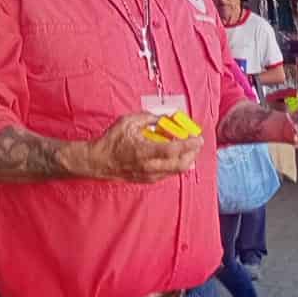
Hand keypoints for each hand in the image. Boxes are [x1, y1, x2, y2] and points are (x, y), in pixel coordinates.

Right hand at [86, 113, 201, 184]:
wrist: (99, 162)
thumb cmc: (111, 141)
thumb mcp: (128, 122)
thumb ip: (149, 118)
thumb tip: (165, 116)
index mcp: (144, 152)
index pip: (173, 150)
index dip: (188, 145)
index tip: (198, 138)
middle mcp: (149, 166)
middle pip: (180, 165)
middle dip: (193, 153)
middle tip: (196, 143)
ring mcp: (150, 176)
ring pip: (177, 171)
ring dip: (186, 159)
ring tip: (189, 148)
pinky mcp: (149, 180)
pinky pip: (169, 173)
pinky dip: (176, 164)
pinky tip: (176, 155)